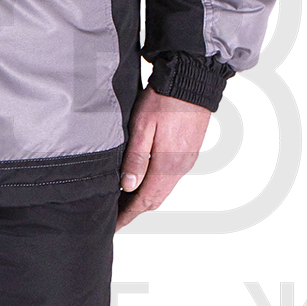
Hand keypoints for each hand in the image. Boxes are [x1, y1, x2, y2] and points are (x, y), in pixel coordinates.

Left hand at [115, 87, 210, 229]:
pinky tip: (142, 180)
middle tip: (114, 214)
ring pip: (163, 189)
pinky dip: (155, 186)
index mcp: (168, 164)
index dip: (128, 214)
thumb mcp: (143, 126)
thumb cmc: (165, 99)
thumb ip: (136, 158)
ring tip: (124, 200)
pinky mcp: (189, 152)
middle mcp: (180, 167)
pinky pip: (170, 178)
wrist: (192, 80)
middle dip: (134, 210)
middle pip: (155, 199)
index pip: (144, 200)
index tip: (114, 225)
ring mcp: (187, 160)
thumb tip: (128, 186)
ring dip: (145, 198)